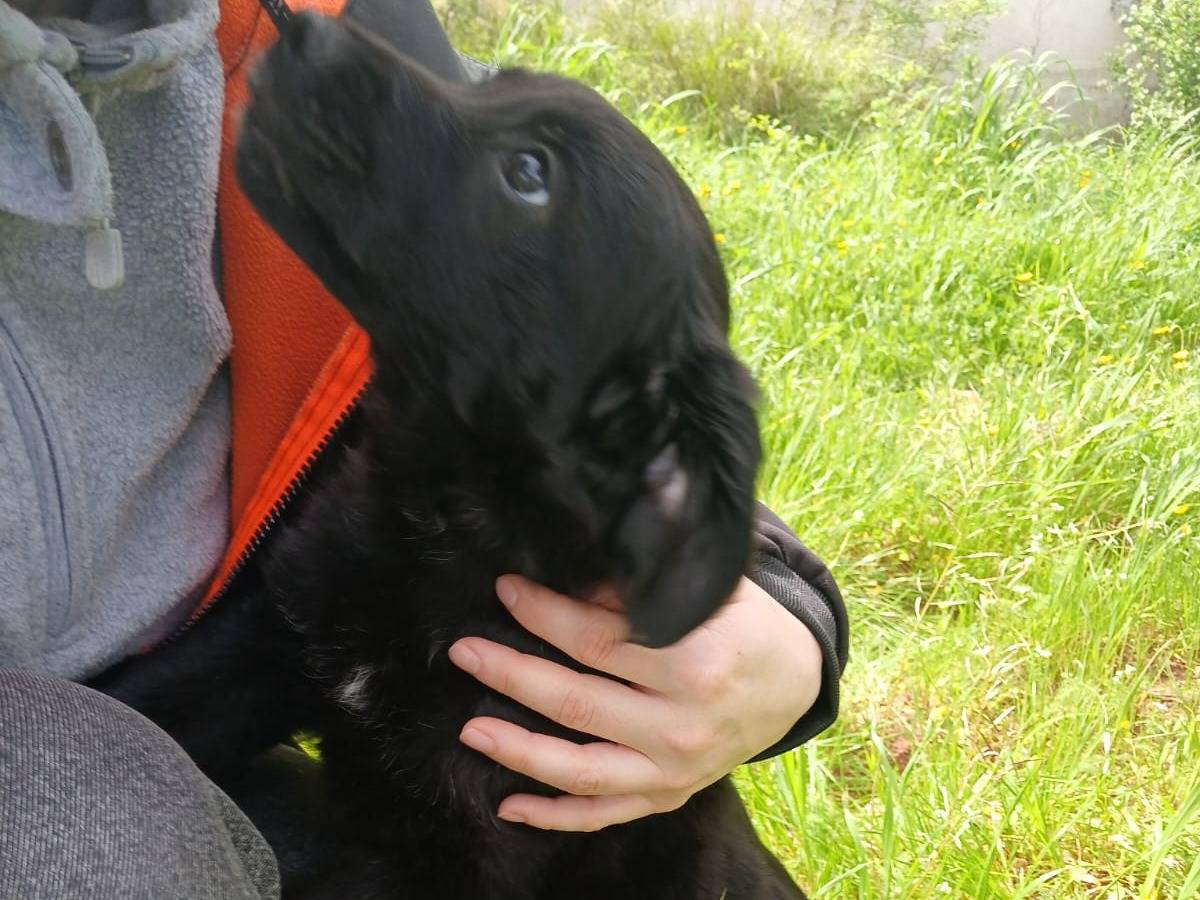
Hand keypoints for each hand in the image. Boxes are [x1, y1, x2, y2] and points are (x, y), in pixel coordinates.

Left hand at [446, 574, 822, 831]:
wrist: (795, 682)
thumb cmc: (747, 625)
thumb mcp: (710, 591)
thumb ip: (644, 588)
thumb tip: (571, 575)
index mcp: (694, 663)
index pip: (597, 640)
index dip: (544, 614)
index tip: (506, 590)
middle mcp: (682, 724)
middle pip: (576, 702)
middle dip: (512, 673)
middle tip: (465, 651)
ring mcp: (675, 770)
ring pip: (580, 768)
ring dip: (518, 748)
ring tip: (470, 728)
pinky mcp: (669, 795)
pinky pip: (603, 813)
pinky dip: (553, 815)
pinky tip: (507, 805)